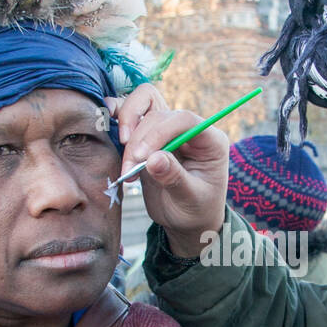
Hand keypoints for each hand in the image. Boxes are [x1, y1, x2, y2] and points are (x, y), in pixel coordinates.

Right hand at [107, 84, 228, 257]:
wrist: (185, 220)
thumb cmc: (196, 210)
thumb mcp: (190, 199)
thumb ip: (174, 178)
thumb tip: (153, 160)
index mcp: (210, 141)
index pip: (184, 120)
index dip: (159, 132)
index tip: (142, 157)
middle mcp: (189, 129)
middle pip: (158, 115)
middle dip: (139, 141)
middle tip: (131, 171)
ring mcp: (168, 130)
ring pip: (143, 107)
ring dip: (128, 131)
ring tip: (127, 167)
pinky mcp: (148, 136)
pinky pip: (131, 116)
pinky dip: (118, 124)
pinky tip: (115, 144)